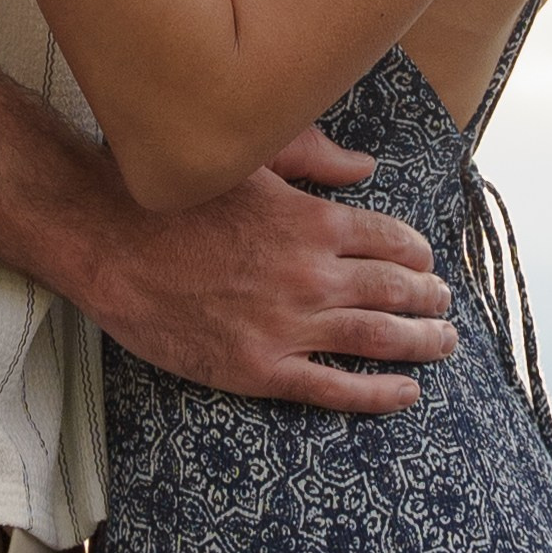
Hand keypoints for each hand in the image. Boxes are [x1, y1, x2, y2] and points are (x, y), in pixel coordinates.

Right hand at [68, 137, 458, 415]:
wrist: (107, 240)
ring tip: (443, 343)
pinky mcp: (260, 369)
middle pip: (395, 291)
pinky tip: (406, 393)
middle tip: (444, 304)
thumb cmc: (174, 196)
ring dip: (420, 342)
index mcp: (314, 223)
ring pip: (377, 340)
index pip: (392, 241)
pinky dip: (377, 394)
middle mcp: (312, 276)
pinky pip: (334, 389)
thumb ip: (314, 158)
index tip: (426, 260)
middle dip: (429, 299)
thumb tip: (365, 167)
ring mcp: (288, 327)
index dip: (417, 253)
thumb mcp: (250, 159)